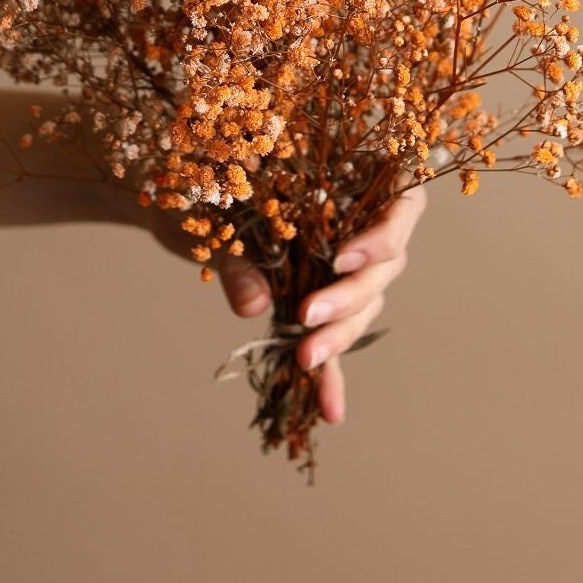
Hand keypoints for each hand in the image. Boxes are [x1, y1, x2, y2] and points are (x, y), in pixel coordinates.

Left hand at [138, 177, 427, 428]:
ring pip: (366, 301)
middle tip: (308, 318)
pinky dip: (333, 372)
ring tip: (305, 361)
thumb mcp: (218, 206)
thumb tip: (254, 305)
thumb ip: (240, 253)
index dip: (383, 232)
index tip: (341, 257)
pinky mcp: (319, 296)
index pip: (402, 200)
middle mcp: (358, 215)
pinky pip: (335, 333)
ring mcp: (343, 260)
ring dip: (340, 335)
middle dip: (350, 296)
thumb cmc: (203, 180)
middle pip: (386, 262)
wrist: (180, 198)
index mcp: (350, 172)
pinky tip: (330, 409)